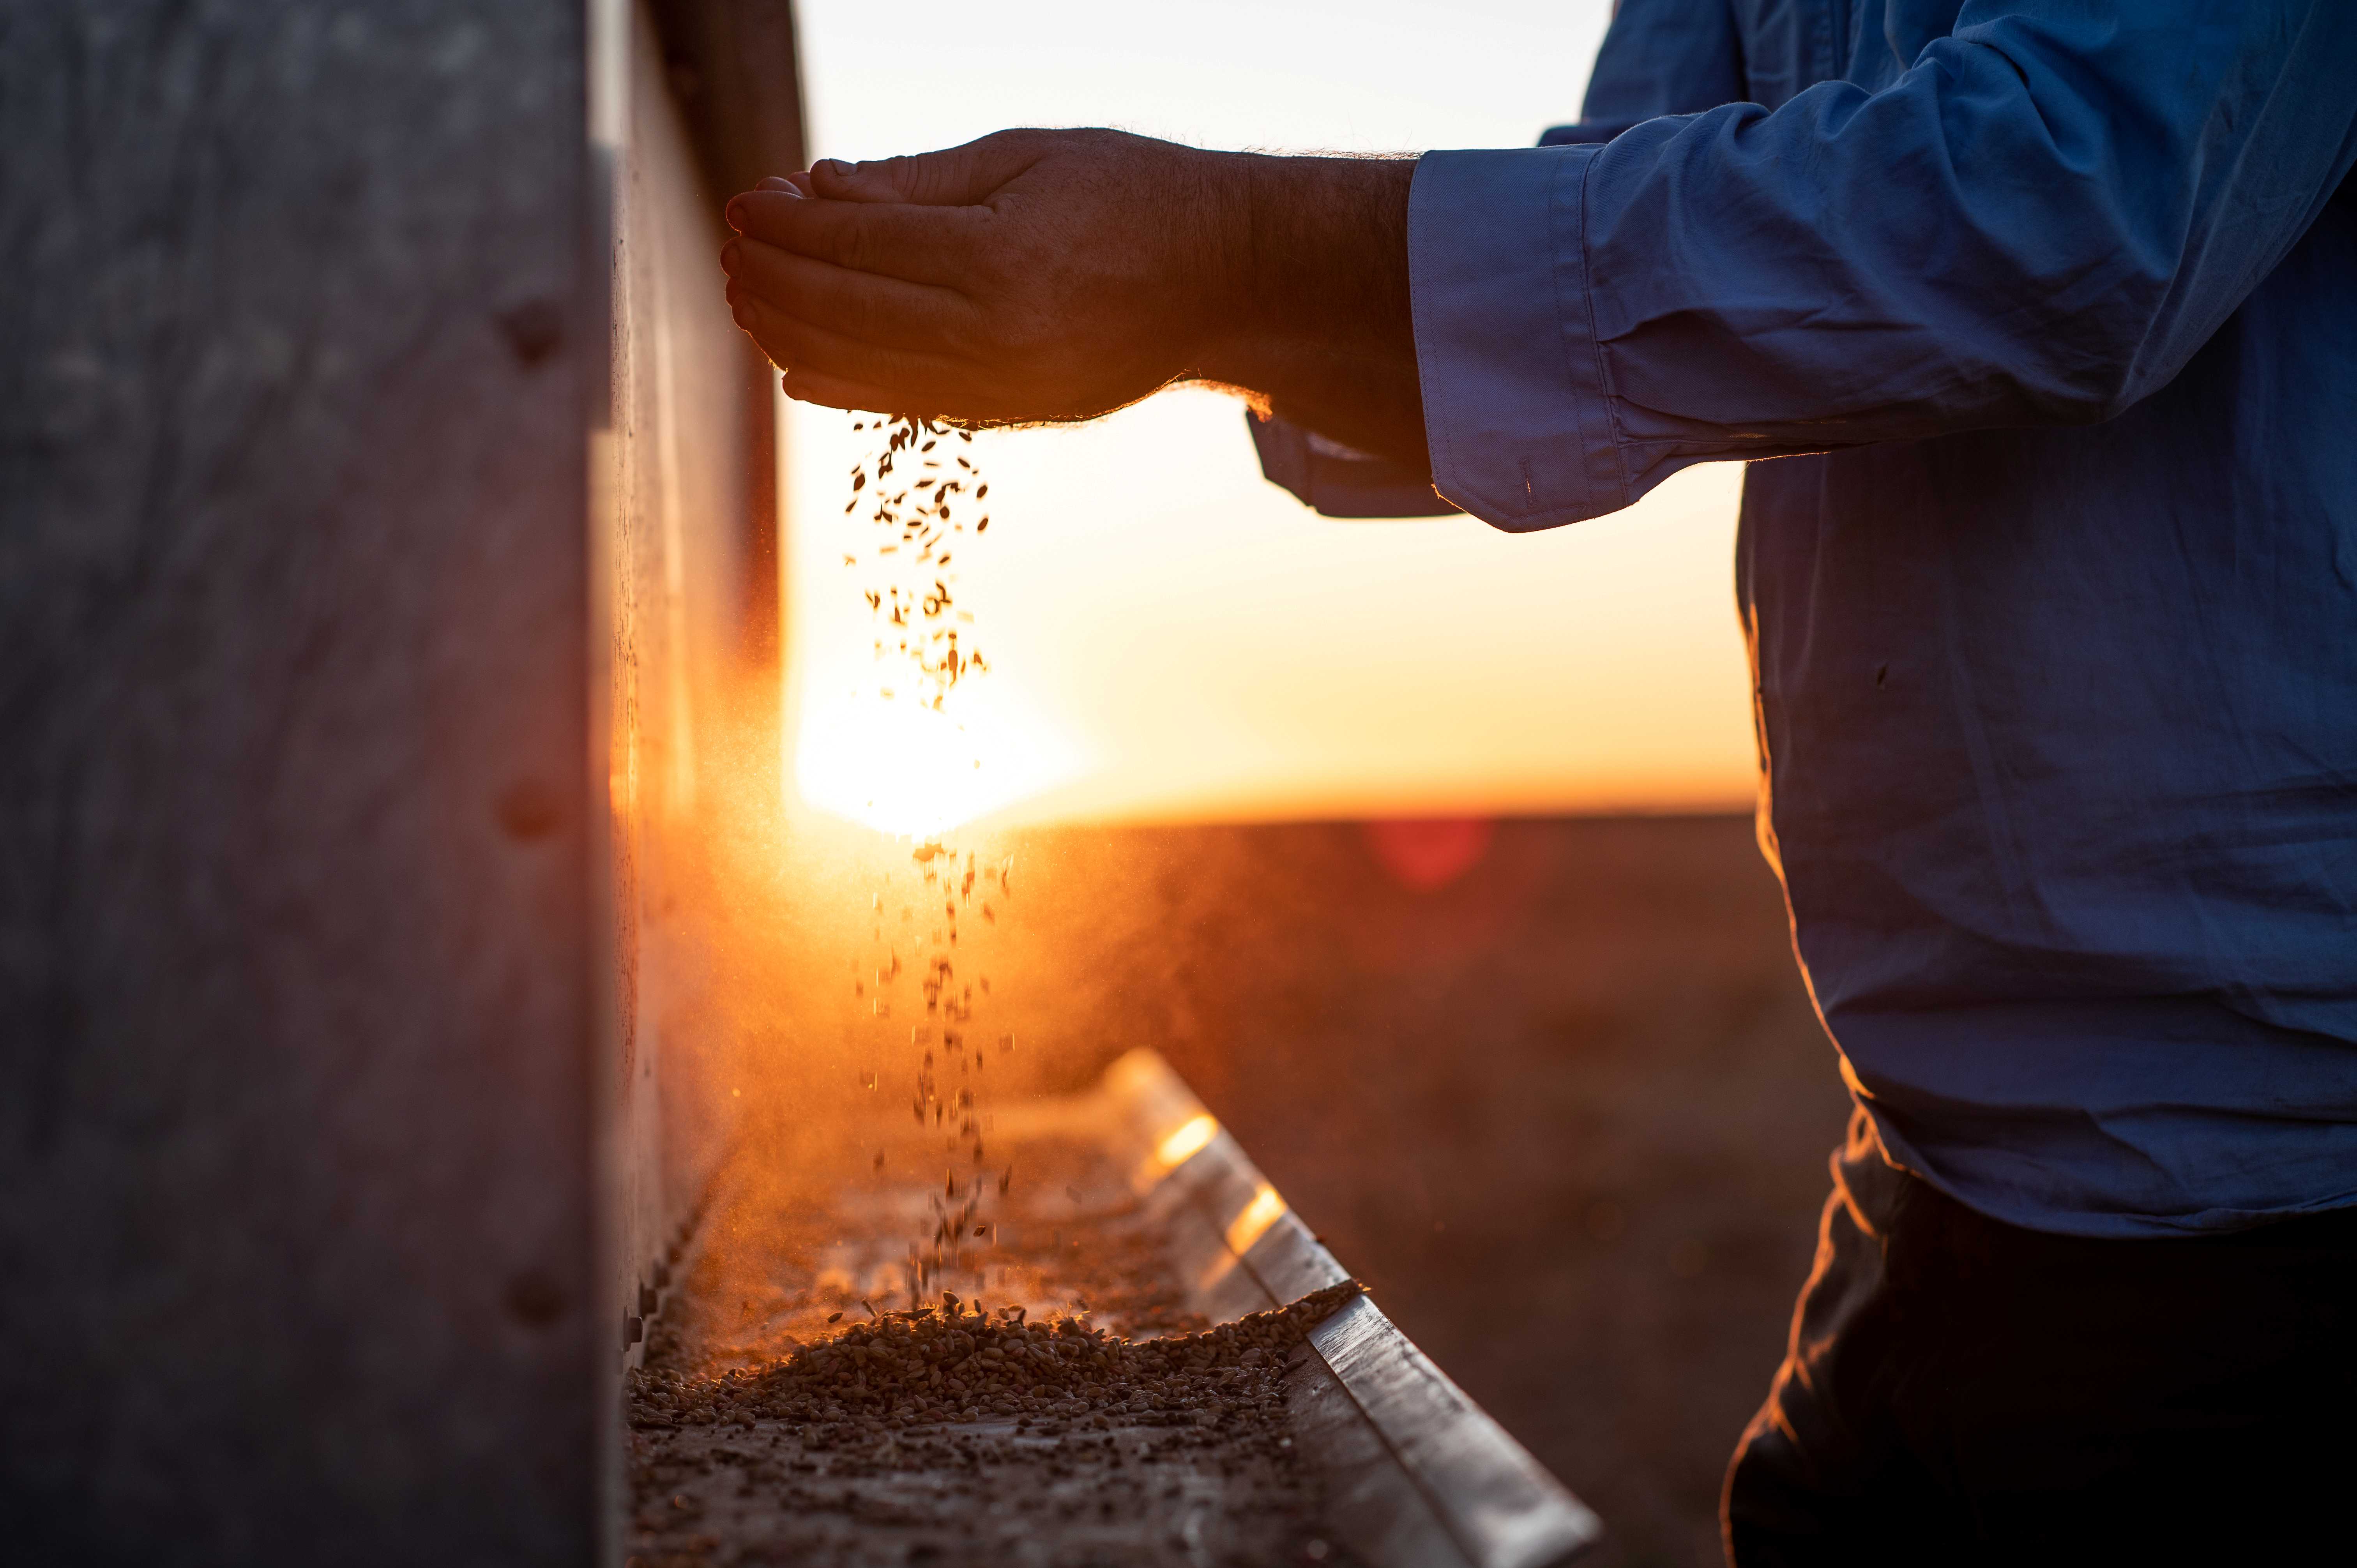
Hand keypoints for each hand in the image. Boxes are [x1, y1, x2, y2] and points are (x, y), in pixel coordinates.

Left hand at [720, 130, 1428, 467]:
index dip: (789, 224)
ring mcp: (1005, 384)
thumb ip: (919, 181)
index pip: (860, 243)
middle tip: (731, 246)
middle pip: (847, 308)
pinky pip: (905, 403)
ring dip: (790, 330)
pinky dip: (841, 384)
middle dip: (774, 276)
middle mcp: (998, 333)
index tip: (746, 202)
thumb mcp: (1027, 156)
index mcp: (1002, 256)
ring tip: (746, 296)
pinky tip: (795, 362)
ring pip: (865, 364)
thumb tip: (819, 188)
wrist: (1223, 280)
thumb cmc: (1132, 197)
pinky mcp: (1014, 412)